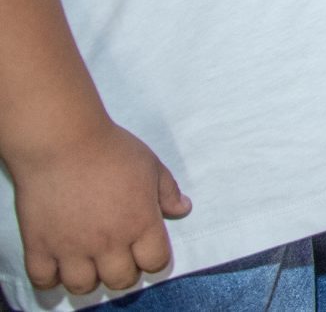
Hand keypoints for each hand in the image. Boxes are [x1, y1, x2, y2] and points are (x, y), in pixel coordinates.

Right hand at [10, 113, 189, 295]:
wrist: (63, 142)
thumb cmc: (112, 149)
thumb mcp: (150, 165)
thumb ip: (168, 191)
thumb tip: (184, 209)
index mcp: (140, 222)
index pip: (155, 262)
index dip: (154, 259)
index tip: (146, 250)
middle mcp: (109, 241)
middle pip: (121, 280)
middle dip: (123, 272)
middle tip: (117, 257)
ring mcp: (72, 247)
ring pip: (83, 286)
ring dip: (89, 278)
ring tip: (88, 262)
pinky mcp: (40, 245)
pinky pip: (44, 279)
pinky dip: (51, 278)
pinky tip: (58, 265)